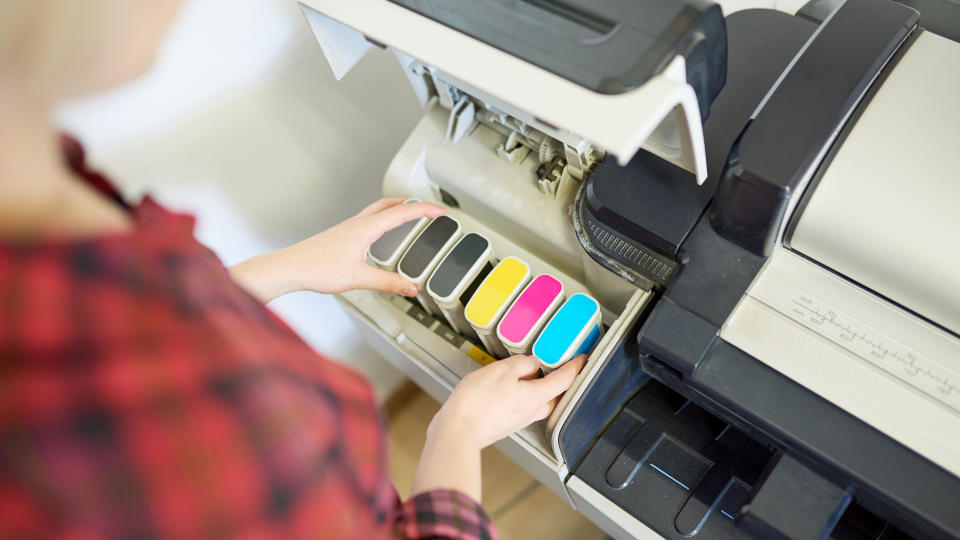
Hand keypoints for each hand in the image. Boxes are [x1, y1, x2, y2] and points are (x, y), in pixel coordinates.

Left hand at [229, 198, 445, 301]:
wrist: (291, 267)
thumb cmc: (317, 269)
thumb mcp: (359, 278)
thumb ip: (388, 283)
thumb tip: (410, 287)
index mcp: (366, 228)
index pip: (402, 213)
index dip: (424, 210)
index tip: (440, 211)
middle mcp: (358, 223)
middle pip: (390, 204)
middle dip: (412, 203)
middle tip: (428, 208)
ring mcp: (349, 227)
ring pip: (378, 210)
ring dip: (397, 208)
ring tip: (409, 214)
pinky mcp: (342, 235)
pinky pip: (369, 219)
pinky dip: (383, 219)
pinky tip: (381, 233)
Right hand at [409, 355, 587, 501]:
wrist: (458, 431)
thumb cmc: (478, 403)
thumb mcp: (501, 371)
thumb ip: (520, 364)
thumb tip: (531, 364)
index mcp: (537, 397)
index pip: (564, 380)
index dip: (575, 367)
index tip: (581, 359)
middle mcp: (531, 411)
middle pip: (553, 395)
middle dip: (559, 381)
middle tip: (559, 366)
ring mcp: (518, 420)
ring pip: (537, 403)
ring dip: (538, 389)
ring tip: (530, 374)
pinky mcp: (504, 424)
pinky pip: (520, 407)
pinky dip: (520, 396)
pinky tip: (508, 389)